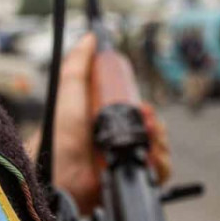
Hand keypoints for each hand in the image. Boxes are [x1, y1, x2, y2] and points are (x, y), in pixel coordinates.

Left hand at [47, 33, 170, 213]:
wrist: (59, 177)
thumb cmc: (59, 135)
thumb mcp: (68, 92)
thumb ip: (77, 66)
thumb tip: (90, 38)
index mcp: (101, 124)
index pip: (133, 114)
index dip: (143, 110)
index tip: (144, 107)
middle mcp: (112, 144)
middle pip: (150, 131)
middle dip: (156, 125)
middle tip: (148, 122)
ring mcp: (121, 163)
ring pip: (157, 150)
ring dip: (161, 142)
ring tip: (150, 139)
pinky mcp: (128, 182)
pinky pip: (156, 173)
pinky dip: (160, 164)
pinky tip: (151, 158)